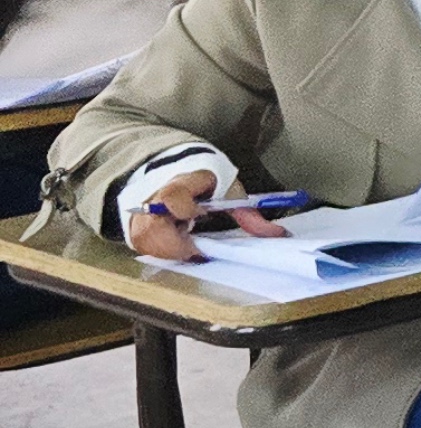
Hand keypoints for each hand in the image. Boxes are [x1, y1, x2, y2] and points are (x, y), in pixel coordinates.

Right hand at [126, 171, 288, 262]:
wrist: (180, 176)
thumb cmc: (208, 185)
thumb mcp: (230, 193)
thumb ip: (249, 215)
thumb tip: (278, 234)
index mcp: (179, 184)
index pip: (172, 196)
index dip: (185, 210)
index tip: (201, 216)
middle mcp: (154, 200)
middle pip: (153, 228)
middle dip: (176, 245)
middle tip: (196, 248)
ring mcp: (141, 215)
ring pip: (146, 241)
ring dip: (169, 251)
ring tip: (187, 244)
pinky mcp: (136, 228)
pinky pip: (143, 247)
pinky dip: (162, 252)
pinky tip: (176, 245)